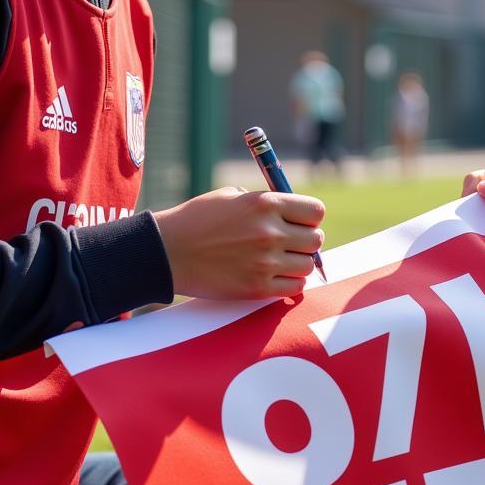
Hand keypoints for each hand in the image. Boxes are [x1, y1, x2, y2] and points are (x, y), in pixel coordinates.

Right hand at [154, 187, 323, 299]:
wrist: (168, 251)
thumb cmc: (197, 219)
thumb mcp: (232, 197)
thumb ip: (265, 203)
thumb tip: (293, 214)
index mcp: (265, 203)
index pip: (315, 211)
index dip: (309, 217)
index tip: (299, 222)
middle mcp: (270, 232)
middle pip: (316, 239)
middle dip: (305, 240)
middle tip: (289, 243)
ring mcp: (265, 262)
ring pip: (307, 265)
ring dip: (298, 263)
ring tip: (279, 260)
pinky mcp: (257, 288)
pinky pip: (295, 288)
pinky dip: (290, 283)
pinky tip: (274, 276)